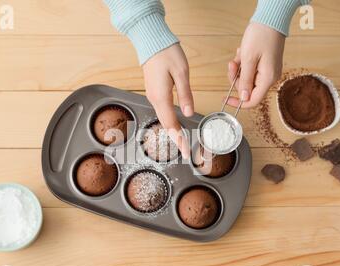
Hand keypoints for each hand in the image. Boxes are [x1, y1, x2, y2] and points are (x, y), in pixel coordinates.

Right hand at [143, 44, 192, 158]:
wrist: (150, 40)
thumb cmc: (166, 52)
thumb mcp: (181, 72)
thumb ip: (185, 94)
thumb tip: (188, 113)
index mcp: (161, 96)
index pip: (171, 124)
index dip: (179, 139)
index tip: (185, 151)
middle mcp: (154, 99)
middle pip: (166, 125)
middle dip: (176, 139)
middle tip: (186, 152)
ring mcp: (152, 96)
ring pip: (163, 119)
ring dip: (173, 132)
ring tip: (183, 142)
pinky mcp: (154, 92)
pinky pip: (162, 111)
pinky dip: (169, 122)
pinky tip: (175, 126)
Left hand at [227, 22, 284, 107]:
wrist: (270, 20)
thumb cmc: (261, 36)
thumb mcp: (248, 60)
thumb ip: (245, 81)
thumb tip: (244, 98)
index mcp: (267, 79)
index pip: (252, 100)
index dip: (238, 102)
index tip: (226, 99)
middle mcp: (269, 77)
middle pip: (247, 88)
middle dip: (236, 78)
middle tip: (232, 65)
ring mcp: (267, 71)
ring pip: (247, 78)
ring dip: (239, 69)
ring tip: (238, 56)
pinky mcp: (265, 65)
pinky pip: (250, 70)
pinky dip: (243, 63)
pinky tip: (242, 53)